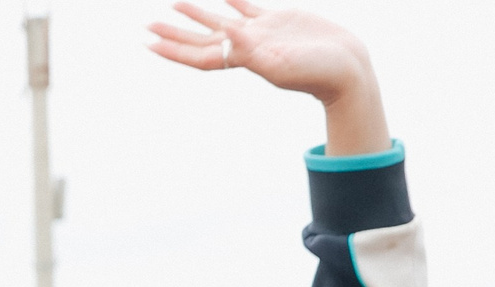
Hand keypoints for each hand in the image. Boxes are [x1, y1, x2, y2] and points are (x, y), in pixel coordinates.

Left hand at [148, 3, 389, 150]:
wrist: (347, 68)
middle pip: (202, 38)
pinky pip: (246, 4)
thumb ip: (251, 49)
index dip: (173, 49)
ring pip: (220, 18)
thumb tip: (224, 32)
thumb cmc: (316, 73)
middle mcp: (246, 46)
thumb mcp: (281, 63)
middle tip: (147, 23)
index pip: (199, 54)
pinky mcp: (278, 19)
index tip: (147, 41)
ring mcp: (261, 31)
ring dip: (197, 11)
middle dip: (174, 32)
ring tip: (174, 1)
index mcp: (242, 59)